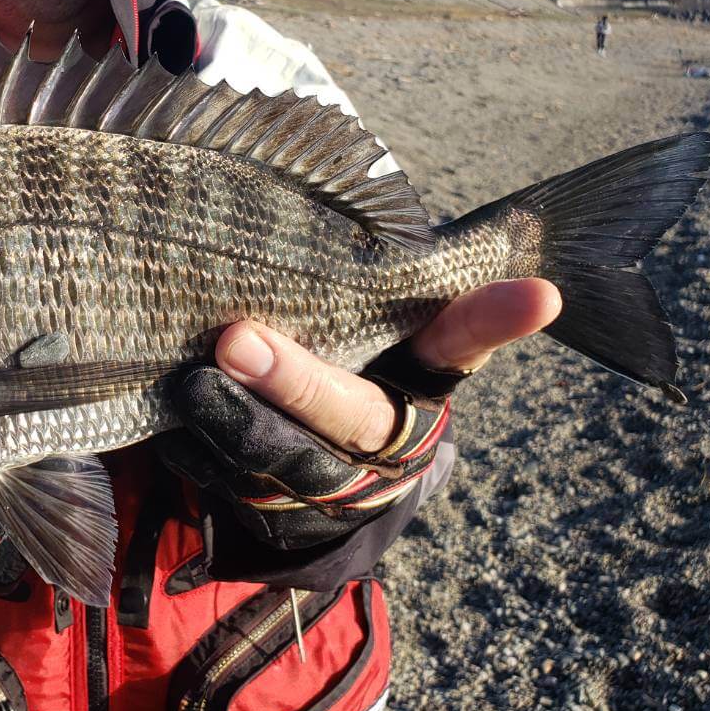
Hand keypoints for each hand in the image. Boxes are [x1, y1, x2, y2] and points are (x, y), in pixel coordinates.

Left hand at [160, 278, 560, 547]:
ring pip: (282, 460)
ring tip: (192, 381)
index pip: (464, 339)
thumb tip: (409, 191)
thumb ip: (383, 276)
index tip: (540, 292)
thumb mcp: (370, 319)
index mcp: (425, 377)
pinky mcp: (272, 519)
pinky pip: (228, 486)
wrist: (312, 476)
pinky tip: (169, 408)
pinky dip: (195, 449)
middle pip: (350, 417)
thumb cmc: (338, 357)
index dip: (496, 318)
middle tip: (238, 340)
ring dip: (232, 423)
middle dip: (295, 383)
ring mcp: (329, 487)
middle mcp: (388, 440)